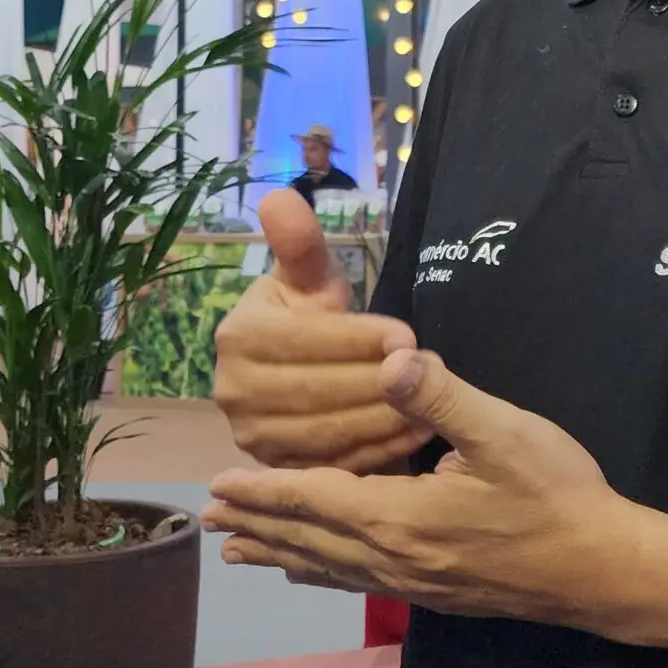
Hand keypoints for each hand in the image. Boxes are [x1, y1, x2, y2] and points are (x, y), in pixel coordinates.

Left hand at [204, 348, 640, 625]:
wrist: (602, 570)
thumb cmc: (556, 494)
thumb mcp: (505, 432)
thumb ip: (441, 395)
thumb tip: (390, 360)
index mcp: (400, 517)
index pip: (314, 499)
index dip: (264, 491)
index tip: (218, 486)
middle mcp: (394, 558)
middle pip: (309, 540)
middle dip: (257, 525)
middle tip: (208, 519)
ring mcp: (413, 583)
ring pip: (329, 568)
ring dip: (280, 554)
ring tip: (239, 552)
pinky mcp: (435, 595)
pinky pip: (358, 583)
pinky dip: (323, 574)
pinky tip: (315, 572)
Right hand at [212, 191, 426, 472]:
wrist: (300, 370)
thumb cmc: (312, 316)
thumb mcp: (311, 277)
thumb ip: (301, 243)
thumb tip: (280, 196)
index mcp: (238, 336)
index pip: (309, 340)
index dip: (361, 340)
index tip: (409, 336)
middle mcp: (232, 390)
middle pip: (321, 392)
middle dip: (383, 382)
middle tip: (433, 373)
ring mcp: (251, 437)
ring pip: (331, 433)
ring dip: (389, 419)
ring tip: (435, 404)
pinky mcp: (278, 470)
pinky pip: (334, 465)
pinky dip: (381, 450)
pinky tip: (419, 431)